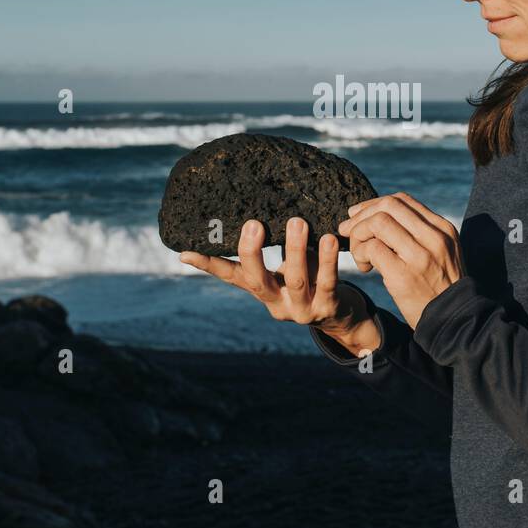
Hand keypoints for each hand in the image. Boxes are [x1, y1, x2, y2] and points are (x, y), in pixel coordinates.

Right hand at [178, 217, 371, 341]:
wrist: (342, 320)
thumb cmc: (311, 281)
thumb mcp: (288, 267)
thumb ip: (277, 247)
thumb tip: (259, 208)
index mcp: (262, 290)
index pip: (230, 277)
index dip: (208, 265)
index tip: (184, 252)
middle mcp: (276, 302)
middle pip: (256, 280)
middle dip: (252, 252)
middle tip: (254, 224)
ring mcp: (301, 308)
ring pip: (295, 279)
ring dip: (295, 249)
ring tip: (297, 222)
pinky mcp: (328, 307)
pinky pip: (328, 282)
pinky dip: (327, 260)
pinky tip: (329, 239)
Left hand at [337, 191, 463, 328]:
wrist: (454, 322)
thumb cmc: (440, 288)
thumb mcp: (441, 253)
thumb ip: (419, 234)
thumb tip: (379, 215)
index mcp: (442, 229)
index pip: (402, 200)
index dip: (373, 204)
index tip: (358, 216)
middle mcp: (434, 237)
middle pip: (388, 206)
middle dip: (361, 216)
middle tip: (347, 230)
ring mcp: (420, 255)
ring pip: (378, 223)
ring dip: (359, 235)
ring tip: (360, 254)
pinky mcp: (404, 275)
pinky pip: (372, 249)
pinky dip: (360, 253)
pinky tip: (365, 268)